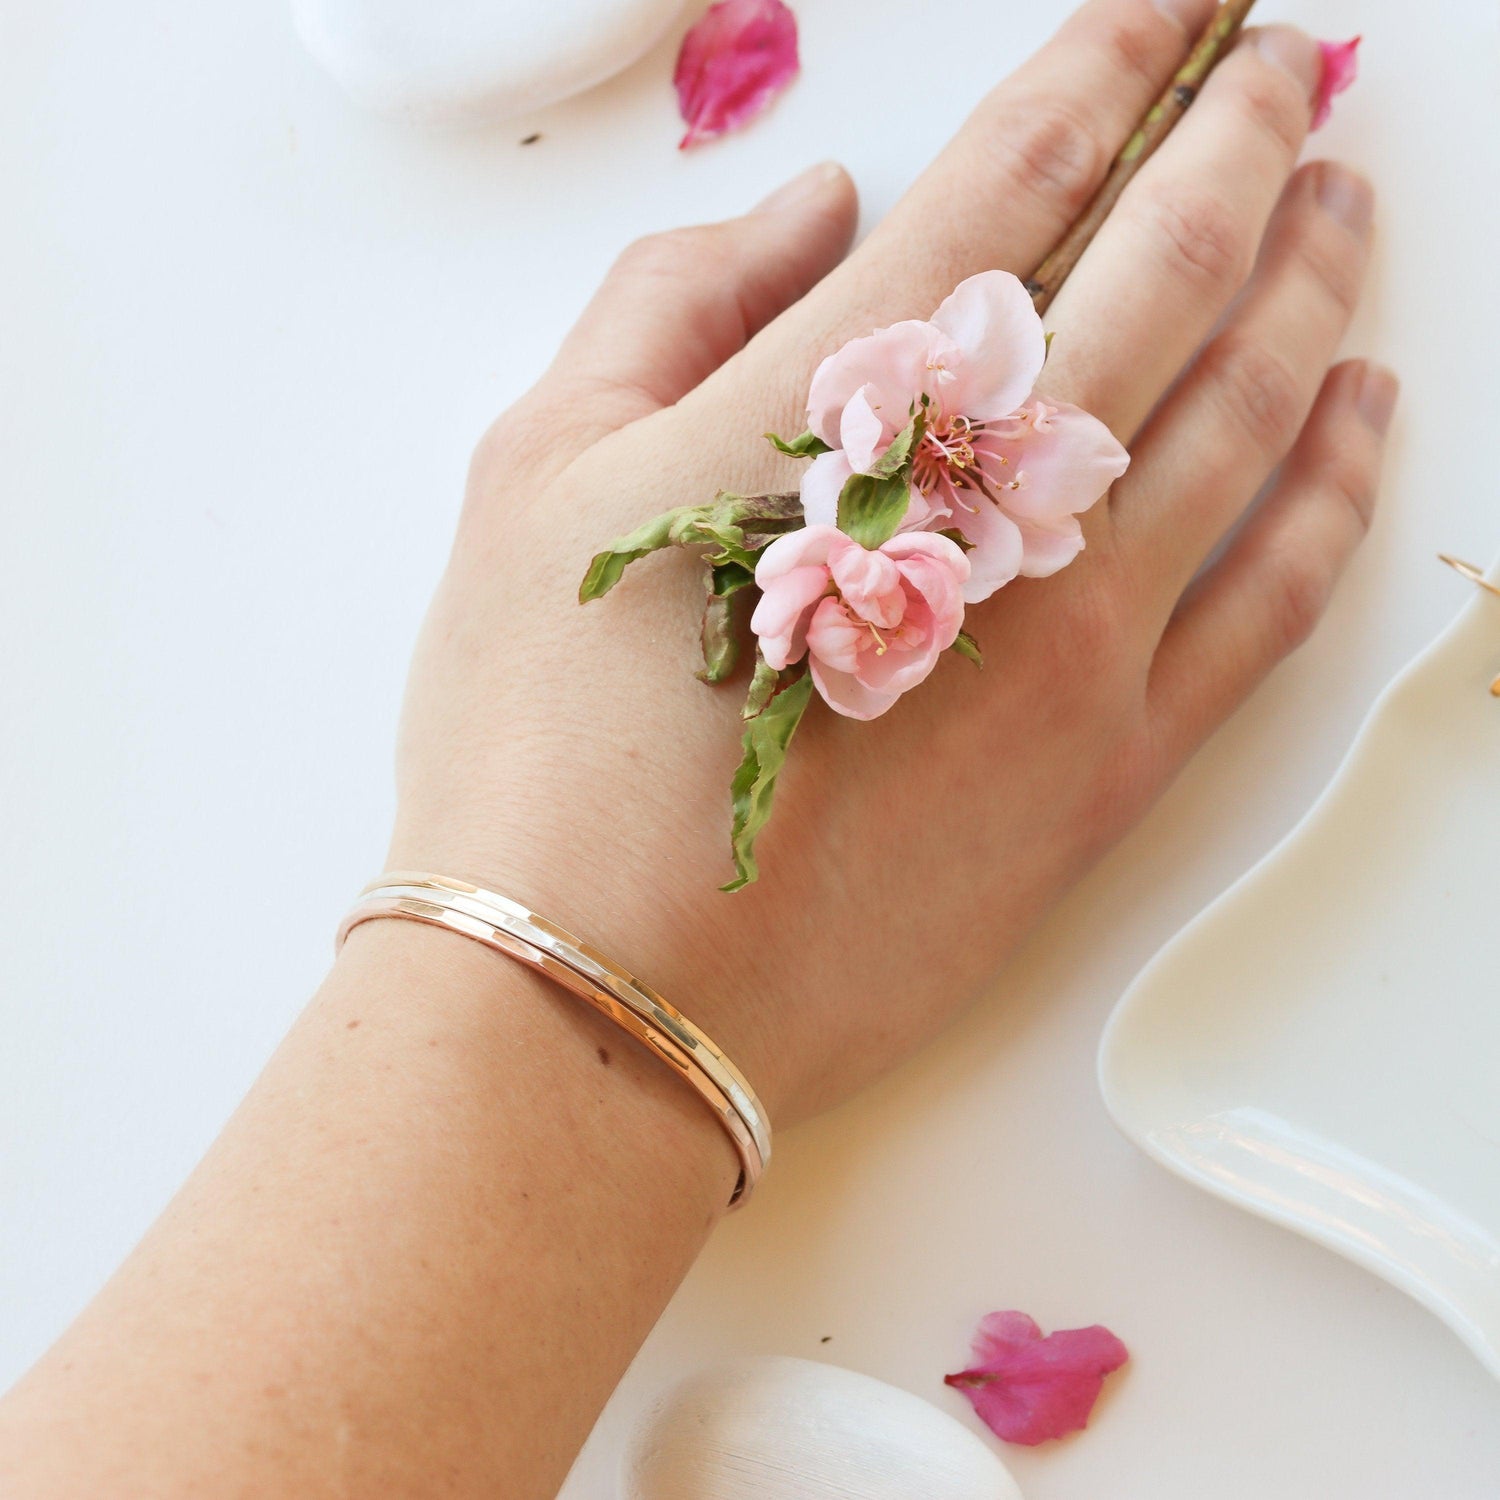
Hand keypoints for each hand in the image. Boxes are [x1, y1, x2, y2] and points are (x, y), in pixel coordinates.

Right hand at [388, 0, 1394, 1128]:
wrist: (599, 987)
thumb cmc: (541, 739)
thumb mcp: (531, 474)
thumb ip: (669, 303)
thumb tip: (810, 209)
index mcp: (834, 398)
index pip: (1015, 173)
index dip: (1106, 63)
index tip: (1166, 10)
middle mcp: (988, 499)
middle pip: (1168, 262)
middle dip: (1238, 133)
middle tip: (1277, 65)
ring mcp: (1075, 639)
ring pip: (1250, 410)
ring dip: (1314, 276)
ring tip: (1342, 198)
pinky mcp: (1111, 767)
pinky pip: (1272, 598)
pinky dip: (1334, 486)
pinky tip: (1361, 411)